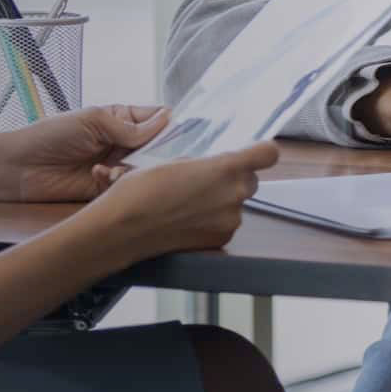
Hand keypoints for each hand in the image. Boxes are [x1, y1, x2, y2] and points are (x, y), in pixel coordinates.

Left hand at [2, 105, 170, 202]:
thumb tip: (166, 120)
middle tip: (154, 154)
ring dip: (135, 168)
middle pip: (157, 147)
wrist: (19, 168)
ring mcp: (115, 166)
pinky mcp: (105, 189)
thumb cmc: (50, 136)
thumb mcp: (93, 121)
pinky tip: (99, 175)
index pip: (156, 119)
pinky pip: (125, 187)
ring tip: (115, 167)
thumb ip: (130, 126)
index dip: (170, 124)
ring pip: (144, 169)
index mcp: (120, 119)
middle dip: (158, 151)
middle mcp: (121, 143)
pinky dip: (117, 182)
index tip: (184, 130)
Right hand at [79, 141, 280, 262]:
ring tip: (189, 201)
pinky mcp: (221, 240)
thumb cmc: (141, 191)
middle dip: (233, 178)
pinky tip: (187, 218)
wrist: (122, 229)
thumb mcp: (175, 162)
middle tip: (205, 180)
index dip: (260, 151)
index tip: (252, 152)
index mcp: (226, 168)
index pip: (267, 154)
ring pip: (236, 203)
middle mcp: (235, 195)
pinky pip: (226, 223)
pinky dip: (212, 220)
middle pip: (250, 179)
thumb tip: (217, 164)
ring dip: (221, 200)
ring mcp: (230, 220)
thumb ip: (206, 162)